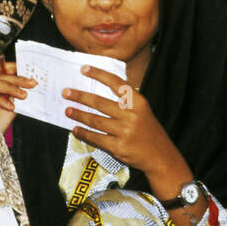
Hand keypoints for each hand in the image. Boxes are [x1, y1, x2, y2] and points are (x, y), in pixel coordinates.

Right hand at [0, 59, 36, 131]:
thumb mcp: (8, 108)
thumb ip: (14, 97)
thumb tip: (27, 88)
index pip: (1, 71)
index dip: (12, 67)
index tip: (25, 68)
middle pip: (1, 77)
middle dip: (18, 79)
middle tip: (32, 83)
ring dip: (11, 88)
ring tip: (24, 95)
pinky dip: (1, 100)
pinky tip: (11, 107)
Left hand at [63, 65, 189, 194]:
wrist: (160, 156)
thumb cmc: (148, 131)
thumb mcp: (143, 110)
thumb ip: (126, 100)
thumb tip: (100, 89)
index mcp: (138, 102)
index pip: (116, 83)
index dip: (98, 74)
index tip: (84, 69)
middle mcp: (131, 115)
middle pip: (100, 102)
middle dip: (80, 96)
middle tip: (66, 92)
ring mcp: (124, 131)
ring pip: (95, 120)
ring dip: (79, 114)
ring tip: (68, 110)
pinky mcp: (118, 147)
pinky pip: (96, 138)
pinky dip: (84, 133)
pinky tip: (76, 129)